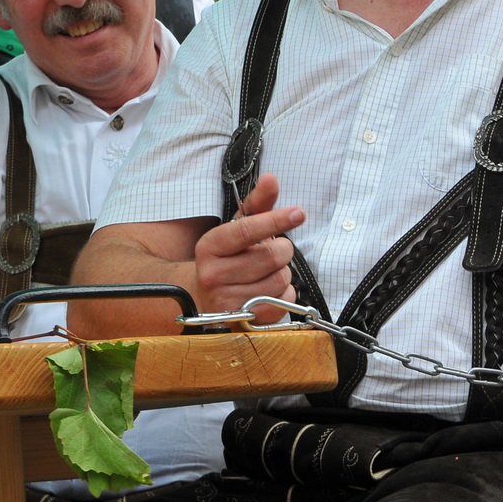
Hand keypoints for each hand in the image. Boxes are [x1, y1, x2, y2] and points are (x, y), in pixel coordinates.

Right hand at [194, 173, 305, 318]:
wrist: (203, 299)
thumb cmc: (227, 259)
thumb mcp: (236, 230)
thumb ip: (257, 204)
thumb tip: (272, 179)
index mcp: (209, 246)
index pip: (247, 230)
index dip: (276, 219)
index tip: (299, 212)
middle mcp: (212, 275)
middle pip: (271, 257)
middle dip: (282, 251)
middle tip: (274, 252)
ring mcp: (226, 301)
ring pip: (280, 281)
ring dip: (283, 274)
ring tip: (267, 273)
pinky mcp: (242, 322)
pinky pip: (282, 303)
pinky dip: (284, 295)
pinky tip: (268, 292)